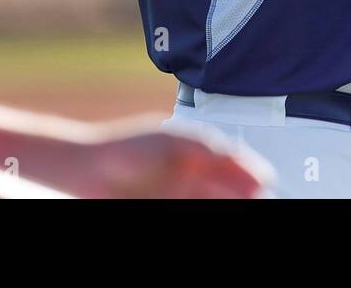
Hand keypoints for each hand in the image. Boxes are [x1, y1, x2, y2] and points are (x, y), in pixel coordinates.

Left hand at [72, 127, 272, 198]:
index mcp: (196, 152)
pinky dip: (207, 209)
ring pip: (213, 201)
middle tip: (262, 199)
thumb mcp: (168, 141)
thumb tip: (230, 153)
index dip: (250, 171)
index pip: (232, 162)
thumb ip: (201, 146)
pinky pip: (193, 209)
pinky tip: (217, 208)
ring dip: (229, 203)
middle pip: (227, 187)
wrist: (87, 169)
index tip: (264, 181)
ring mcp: (179, 193)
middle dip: (247, 193)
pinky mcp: (164, 207)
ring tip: (249, 203)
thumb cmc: (125, 149)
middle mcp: (192, 174)